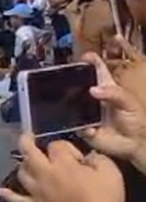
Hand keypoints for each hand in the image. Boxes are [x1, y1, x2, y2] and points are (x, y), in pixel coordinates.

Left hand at [0, 134, 124, 201]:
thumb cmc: (105, 200)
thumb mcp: (110, 172)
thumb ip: (97, 158)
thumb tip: (87, 157)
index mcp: (62, 164)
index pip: (56, 145)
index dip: (66, 147)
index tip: (78, 157)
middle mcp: (44, 174)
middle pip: (29, 153)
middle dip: (26, 141)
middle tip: (27, 136)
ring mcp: (37, 192)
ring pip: (22, 173)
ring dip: (23, 165)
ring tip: (27, 161)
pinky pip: (18, 200)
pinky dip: (9, 195)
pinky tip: (0, 191)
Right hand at [81, 47, 145, 171]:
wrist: (135, 145)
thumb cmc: (136, 120)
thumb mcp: (130, 102)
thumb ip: (114, 94)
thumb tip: (93, 90)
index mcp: (106, 87)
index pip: (97, 69)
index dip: (90, 60)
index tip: (83, 57)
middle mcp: (93, 98)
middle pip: (78, 84)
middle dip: (70, 80)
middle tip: (65, 80)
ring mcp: (86, 112)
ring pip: (71, 104)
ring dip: (69, 104)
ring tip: (75, 107)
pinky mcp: (82, 127)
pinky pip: (75, 125)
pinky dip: (82, 127)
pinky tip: (92, 130)